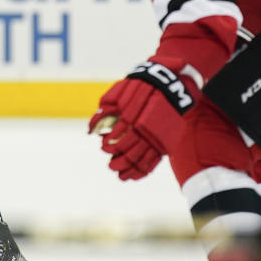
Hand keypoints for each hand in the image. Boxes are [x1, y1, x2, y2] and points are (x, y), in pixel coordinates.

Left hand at [89, 58, 198, 180]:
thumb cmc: (138, 88)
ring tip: (119, 174)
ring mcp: (158, 136)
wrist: (169, 84)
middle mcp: (145, 128)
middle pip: (130, 150)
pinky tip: (134, 175)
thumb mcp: (117, 94)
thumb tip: (91, 130)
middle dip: (118, 161)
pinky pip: (154, 160)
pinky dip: (143, 170)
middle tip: (110, 164)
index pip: (118, 137)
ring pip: (142, 158)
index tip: (104, 146)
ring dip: (129, 168)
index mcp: (132, 116)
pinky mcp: (167, 141)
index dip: (109, 145)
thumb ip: (104, 112)